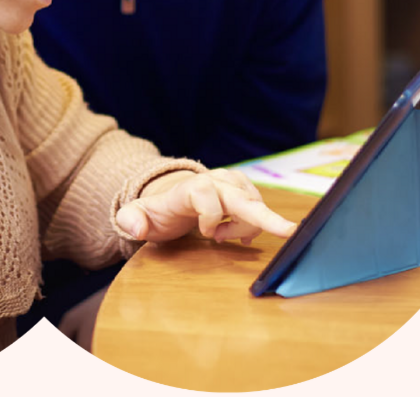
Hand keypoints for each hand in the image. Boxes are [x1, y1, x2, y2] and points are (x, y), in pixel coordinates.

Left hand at [116, 169, 297, 244]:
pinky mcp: (244, 191)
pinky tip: (234, 235)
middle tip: (289, 232)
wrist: (171, 198)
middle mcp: (214, 181)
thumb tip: (133, 228)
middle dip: (264, 216)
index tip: (207, 235)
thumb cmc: (158, 212)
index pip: (205, 193)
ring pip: (253, 206)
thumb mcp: (137, 217)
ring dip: (242, 228)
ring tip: (217, 237)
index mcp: (188, 188)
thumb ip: (130, 220)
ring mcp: (232, 185)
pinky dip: (251, 226)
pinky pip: (258, 209)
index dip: (211, 216)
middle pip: (242, 196)